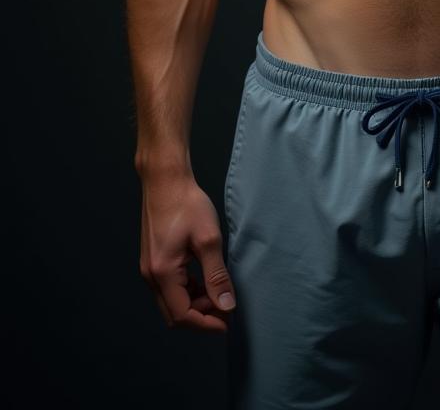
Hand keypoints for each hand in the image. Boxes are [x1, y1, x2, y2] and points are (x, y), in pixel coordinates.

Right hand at [138, 172, 236, 330]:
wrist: (165, 180)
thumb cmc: (187, 204)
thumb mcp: (209, 240)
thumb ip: (217, 275)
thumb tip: (226, 305)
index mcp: (163, 273)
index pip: (182, 315)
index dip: (206, 323)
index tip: (227, 322)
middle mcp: (150, 276)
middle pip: (174, 314)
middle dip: (200, 316)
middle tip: (225, 307)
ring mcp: (149, 268)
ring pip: (171, 301)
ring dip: (194, 303)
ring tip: (218, 292)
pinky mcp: (152, 260)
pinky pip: (168, 288)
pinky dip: (187, 291)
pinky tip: (204, 279)